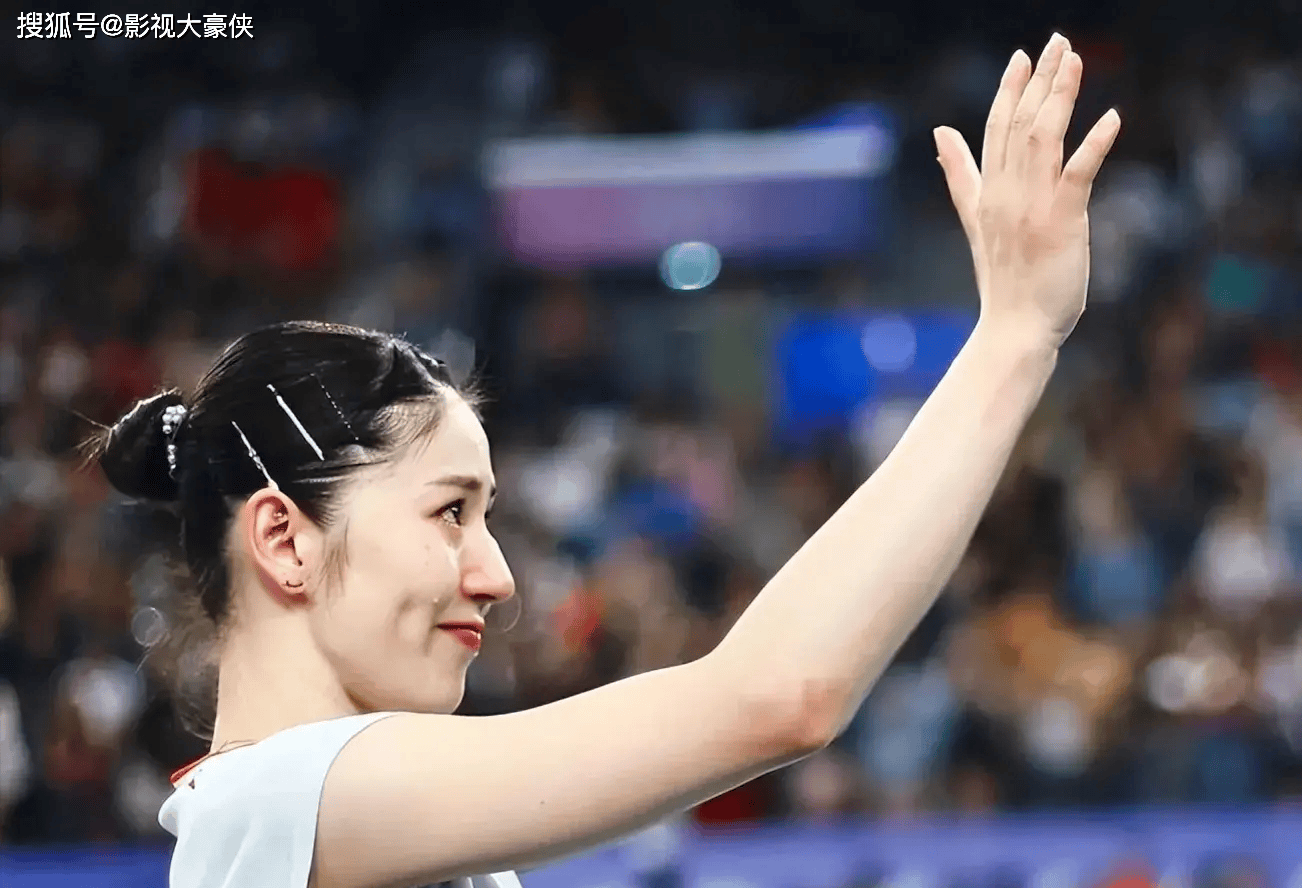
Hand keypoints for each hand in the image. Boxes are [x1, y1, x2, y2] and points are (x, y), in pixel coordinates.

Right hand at [934, 33, 1120, 349]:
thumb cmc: (1004, 280)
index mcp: (986, 192)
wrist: (1014, 327)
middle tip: (1057, 42)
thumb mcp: (976, 221)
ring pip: (1044, 138)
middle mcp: (1005, 193)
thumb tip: (941, 133)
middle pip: (1019, 124)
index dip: (1008, 90)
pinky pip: (1077, 174)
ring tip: (1074, 62)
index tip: (1022, 56)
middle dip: (1038, 80)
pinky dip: (1094, 144)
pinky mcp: (1061, 222)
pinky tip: (1111, 117)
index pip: (994, 129)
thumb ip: (960, 174)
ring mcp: (1031, 207)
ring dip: (1061, 96)